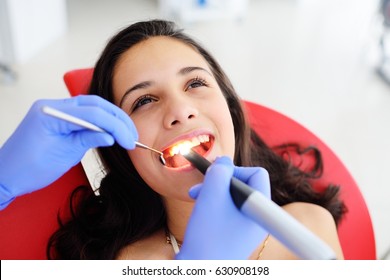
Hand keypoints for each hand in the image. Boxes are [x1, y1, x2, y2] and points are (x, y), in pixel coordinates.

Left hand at [0, 95, 137, 208]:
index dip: (115, 126)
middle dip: (117, 119)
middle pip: (94, 104)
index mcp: (51, 112)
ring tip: (125, 134)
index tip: (128, 140)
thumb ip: (87, 139)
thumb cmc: (28, 169)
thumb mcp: (63, 155)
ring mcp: (54, 109)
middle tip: (131, 135)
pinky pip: (83, 114)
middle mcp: (52, 105)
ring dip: (111, 119)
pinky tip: (110, 131)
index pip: (92, 113)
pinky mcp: (58, 117)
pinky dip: (99, 122)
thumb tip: (110, 136)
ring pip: (91, 107)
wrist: (6, 176)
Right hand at [176, 156, 270, 258]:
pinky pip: (227, 209)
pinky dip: (213, 204)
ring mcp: (247, 227)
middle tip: (201, 185)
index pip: (256, 174)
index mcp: (259, 209)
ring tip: (195, 197)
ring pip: (232, 196)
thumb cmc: (207, 236)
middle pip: (243, 184)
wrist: (198, 270)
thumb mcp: (212, 195)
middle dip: (220, 181)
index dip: (235, 169)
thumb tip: (224, 161)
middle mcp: (257, 218)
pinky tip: (200, 208)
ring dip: (213, 191)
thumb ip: (219, 171)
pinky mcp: (235, 233)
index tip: (215, 176)